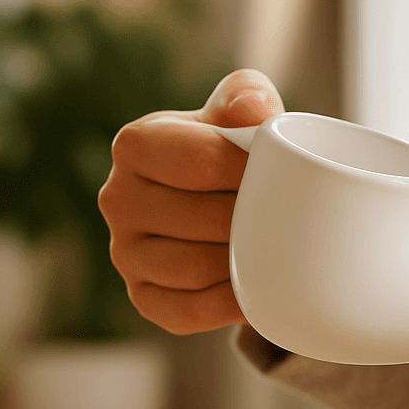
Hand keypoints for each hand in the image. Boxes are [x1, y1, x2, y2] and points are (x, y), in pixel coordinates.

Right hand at [99, 68, 284, 333]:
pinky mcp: (144, 298)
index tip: (286, 178)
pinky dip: (227, 304)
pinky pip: (187, 311)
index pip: (199, 162)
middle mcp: (118, 199)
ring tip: (276, 253)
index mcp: (136, 144)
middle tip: (291, 222)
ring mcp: (125, 253)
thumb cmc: (236, 155)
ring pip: (194, 268)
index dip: (250, 173)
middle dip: (253, 222)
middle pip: (201, 219)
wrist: (230, 208)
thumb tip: (256, 110)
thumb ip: (248, 97)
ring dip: (243, 265)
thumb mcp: (243, 114)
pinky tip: (257, 291)